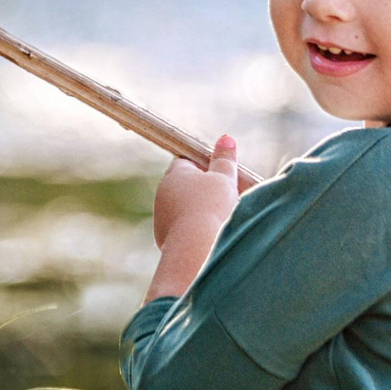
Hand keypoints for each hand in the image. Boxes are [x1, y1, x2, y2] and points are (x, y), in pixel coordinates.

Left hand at [147, 136, 239, 299]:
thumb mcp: (224, 179)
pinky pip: (183, 230)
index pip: (188, 162)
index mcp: (175, 174)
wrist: (196, 250)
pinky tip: (210, 238)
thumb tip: (226, 138)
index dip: (207, 168)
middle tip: (228, 199)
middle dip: (206, 192)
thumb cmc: (213, 208)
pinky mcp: (165, 240)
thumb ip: (225, 159)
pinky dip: (196, 232)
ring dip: (201, 213)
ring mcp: (162, 218)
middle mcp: (163, 194)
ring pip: (184, 210)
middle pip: (186, 187)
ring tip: (222, 221)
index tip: (223, 177)